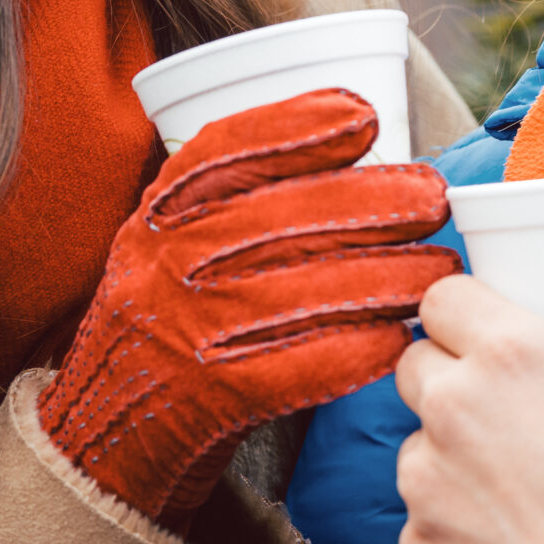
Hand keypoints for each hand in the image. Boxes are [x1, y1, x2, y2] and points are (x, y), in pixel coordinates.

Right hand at [41, 88, 459, 528]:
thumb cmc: (168, 317)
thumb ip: (236, 201)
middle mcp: (167, 262)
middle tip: (433, 198)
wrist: (105, 427)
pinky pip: (292, 365)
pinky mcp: (207, 396)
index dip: (298, 128)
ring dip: (381, 277)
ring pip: (299, 290)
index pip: (224, 152)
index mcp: (160, 214)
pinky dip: (351, 350)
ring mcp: (184, 328)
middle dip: (370, 201)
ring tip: (438, 270)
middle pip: (280, 217)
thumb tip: (355, 153)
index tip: (365, 117)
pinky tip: (394, 338)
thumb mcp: (172, 244)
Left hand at [394, 274, 543, 543]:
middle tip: (513, 405)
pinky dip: (455, 526)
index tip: (496, 333)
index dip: (467, 310)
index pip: (445, 298)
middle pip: (417, 365)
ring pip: (415, 446)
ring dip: (452, 453)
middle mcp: (455, 412)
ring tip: (519, 483)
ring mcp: (427, 489)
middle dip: (453, 375)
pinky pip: (422, 522)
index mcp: (516, 359)